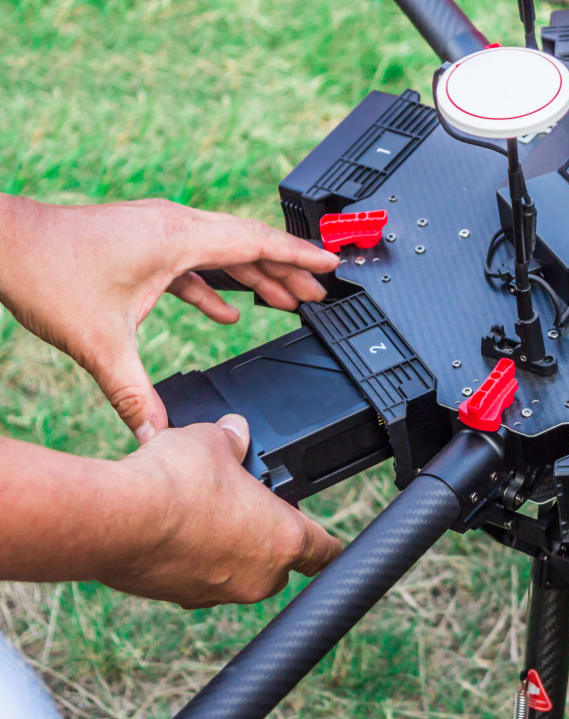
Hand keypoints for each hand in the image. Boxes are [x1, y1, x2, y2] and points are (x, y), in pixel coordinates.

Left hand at [0, 196, 338, 441]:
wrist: (3, 243)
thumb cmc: (47, 274)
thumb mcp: (100, 344)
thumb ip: (135, 395)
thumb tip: (158, 438)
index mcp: (179, 240)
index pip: (256, 243)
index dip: (299, 257)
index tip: (331, 265)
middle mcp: (175, 228)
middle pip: (249, 246)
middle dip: (288, 272)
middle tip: (321, 295)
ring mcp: (159, 232)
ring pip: (223, 252)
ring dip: (256, 277)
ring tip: (287, 302)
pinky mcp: (143, 242)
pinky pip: (195, 262)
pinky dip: (216, 286)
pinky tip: (225, 312)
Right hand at [108, 414, 341, 607]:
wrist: (115, 520)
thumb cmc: (177, 482)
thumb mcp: (213, 442)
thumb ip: (233, 439)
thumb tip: (235, 431)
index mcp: (283, 540)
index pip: (325, 552)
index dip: (329, 545)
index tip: (330, 545)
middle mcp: (257, 576)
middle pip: (280, 564)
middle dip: (269, 541)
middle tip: (250, 510)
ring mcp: (216, 593)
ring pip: (237, 573)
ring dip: (228, 551)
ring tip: (204, 513)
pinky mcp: (178, 597)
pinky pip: (198, 579)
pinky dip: (193, 560)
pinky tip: (174, 531)